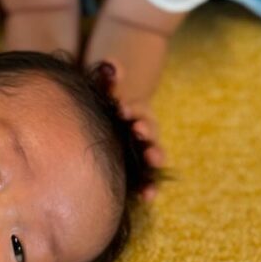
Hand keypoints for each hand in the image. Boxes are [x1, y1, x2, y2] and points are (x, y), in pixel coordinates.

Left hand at [95, 60, 165, 198]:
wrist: (114, 118)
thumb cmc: (107, 103)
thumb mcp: (106, 86)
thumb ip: (110, 74)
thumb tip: (112, 65)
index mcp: (135, 111)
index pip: (137, 109)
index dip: (131, 108)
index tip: (121, 108)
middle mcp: (143, 131)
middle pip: (150, 131)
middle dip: (146, 131)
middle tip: (138, 130)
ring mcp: (143, 150)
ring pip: (153, 154)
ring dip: (154, 156)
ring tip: (152, 161)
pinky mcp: (139, 169)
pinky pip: (147, 179)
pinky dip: (149, 187)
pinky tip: (147, 196)